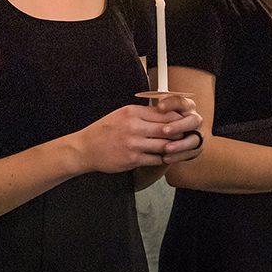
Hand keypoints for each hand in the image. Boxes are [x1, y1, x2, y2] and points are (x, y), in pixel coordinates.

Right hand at [72, 104, 188, 172]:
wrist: (86, 148)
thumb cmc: (105, 130)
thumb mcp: (122, 114)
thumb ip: (142, 113)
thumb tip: (166, 113)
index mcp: (132, 112)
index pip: (163, 113)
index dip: (176, 118)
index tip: (182, 122)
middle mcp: (133, 126)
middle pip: (167, 129)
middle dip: (179, 133)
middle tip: (185, 136)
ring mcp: (133, 144)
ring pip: (164, 145)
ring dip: (173, 147)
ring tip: (177, 148)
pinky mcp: (132, 159)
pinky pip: (155, 159)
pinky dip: (163, 159)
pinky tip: (165, 158)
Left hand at [150, 95, 203, 163]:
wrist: (164, 139)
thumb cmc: (158, 123)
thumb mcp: (156, 114)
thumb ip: (155, 110)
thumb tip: (153, 109)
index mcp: (186, 106)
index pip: (180, 101)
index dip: (170, 104)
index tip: (159, 107)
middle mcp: (195, 118)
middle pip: (192, 120)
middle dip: (178, 126)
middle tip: (164, 130)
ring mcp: (198, 134)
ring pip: (193, 139)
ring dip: (180, 145)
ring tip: (166, 148)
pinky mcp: (196, 147)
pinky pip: (190, 153)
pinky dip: (178, 156)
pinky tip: (166, 158)